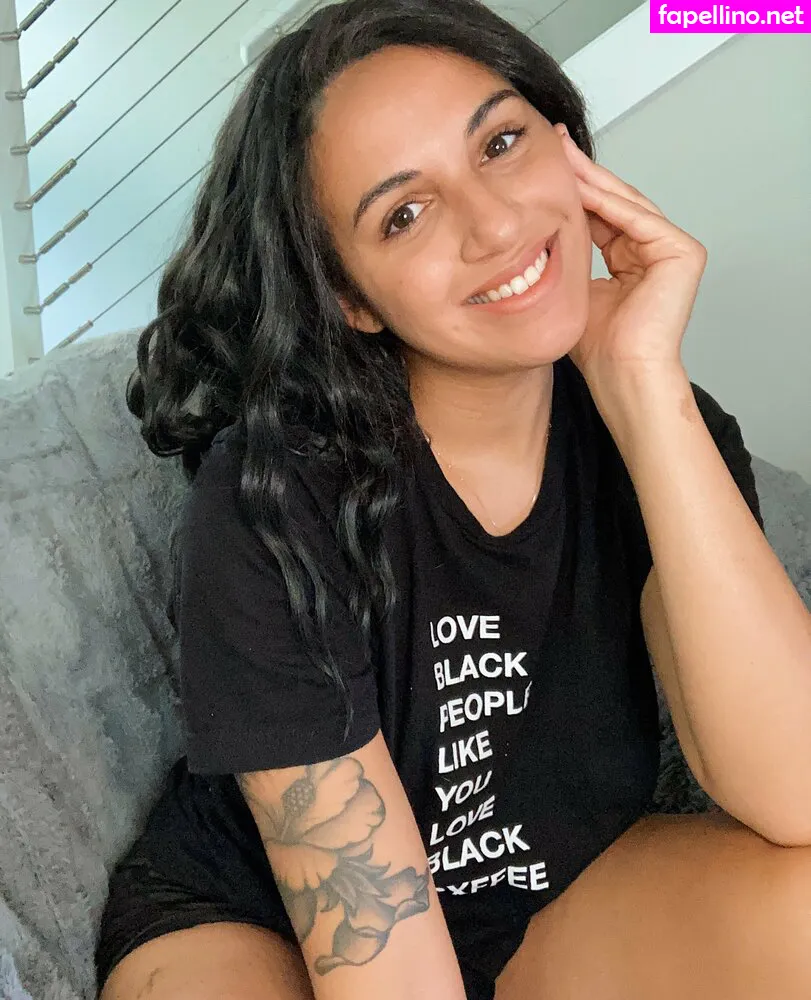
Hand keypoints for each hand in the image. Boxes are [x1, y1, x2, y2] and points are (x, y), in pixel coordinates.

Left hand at [560, 130, 706, 389]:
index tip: (546, 164)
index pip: (603, 215)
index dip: (575, 190)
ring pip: (625, 205)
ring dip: (591, 179)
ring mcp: (675, 250)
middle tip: (553, 142)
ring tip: (560, 153)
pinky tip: (578, 183)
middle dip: (583, 173)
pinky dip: (607, 202)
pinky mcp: (682, 253)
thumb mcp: (575, 288)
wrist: (620, 373)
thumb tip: (535, 233)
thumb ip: (567, 257)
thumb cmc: (598, 348)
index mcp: (635, 260)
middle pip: (616, 202)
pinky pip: (637, 218)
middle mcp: (658, 250)